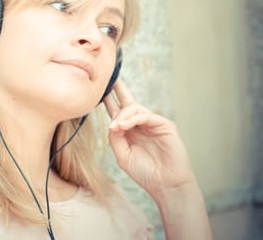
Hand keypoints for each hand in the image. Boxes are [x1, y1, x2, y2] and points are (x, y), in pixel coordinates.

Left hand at [103, 79, 195, 196]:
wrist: (165, 185)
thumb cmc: (144, 172)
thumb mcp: (122, 154)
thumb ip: (115, 137)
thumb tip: (112, 122)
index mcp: (130, 131)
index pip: (118, 111)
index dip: (108, 100)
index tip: (97, 91)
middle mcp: (141, 124)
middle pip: (128, 102)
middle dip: (118, 89)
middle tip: (110, 78)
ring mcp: (153, 123)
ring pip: (135, 108)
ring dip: (122, 114)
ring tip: (116, 125)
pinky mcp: (164, 125)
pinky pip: (146, 116)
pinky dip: (133, 119)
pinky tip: (124, 126)